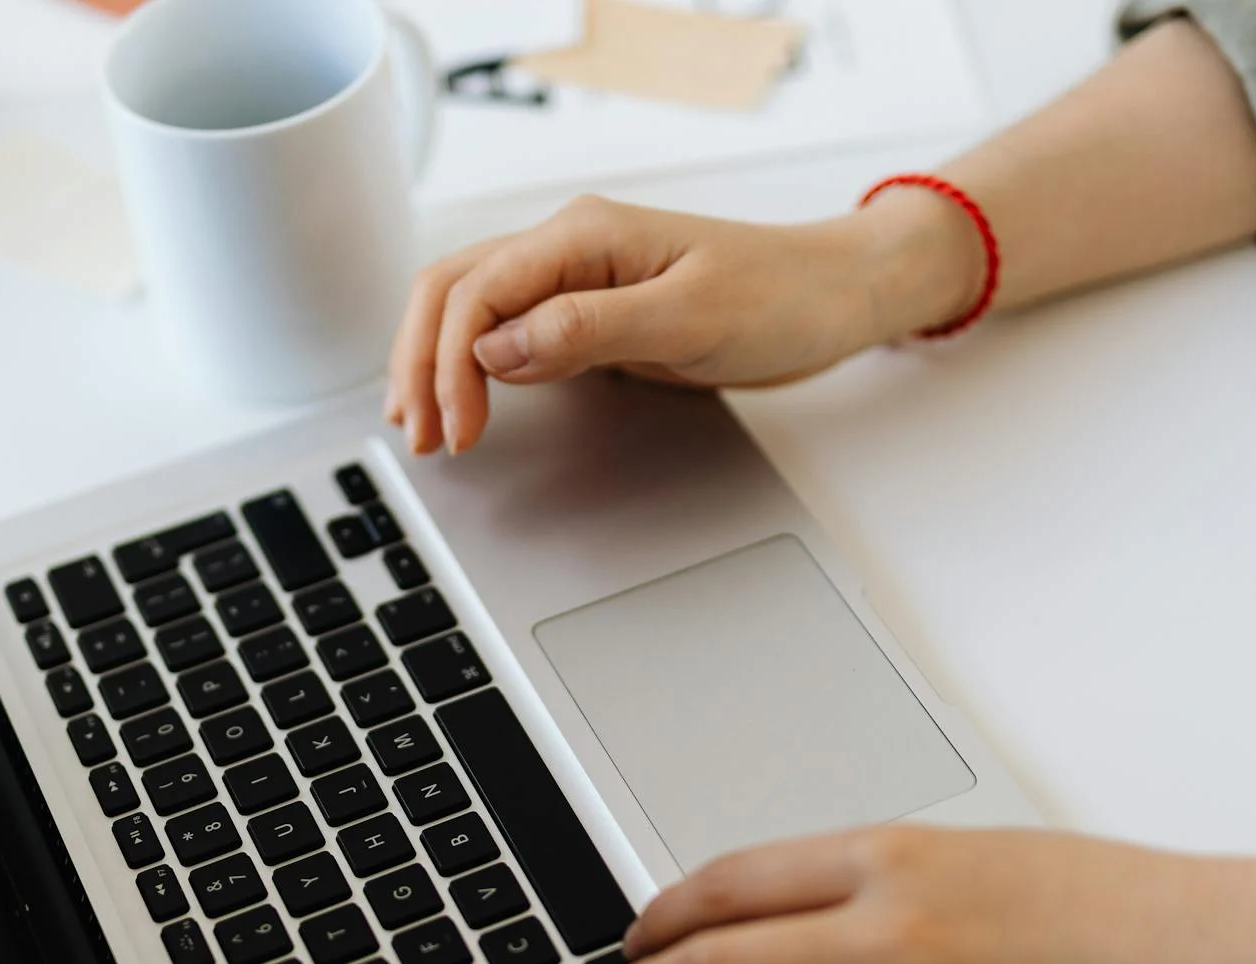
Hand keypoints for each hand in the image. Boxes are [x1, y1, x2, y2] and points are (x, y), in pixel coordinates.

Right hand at [385, 191, 982, 455]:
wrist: (837, 296)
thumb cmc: (780, 296)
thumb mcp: (687, 317)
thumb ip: (588, 330)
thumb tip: (499, 349)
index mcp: (584, 235)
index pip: (477, 291)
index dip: (449, 363)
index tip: (458, 428)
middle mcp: (570, 248)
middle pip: (454, 291)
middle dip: (421, 363)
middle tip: (419, 437)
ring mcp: (577, 278)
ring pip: (471, 308)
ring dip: (435, 362)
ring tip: (424, 426)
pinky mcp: (593, 312)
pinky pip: (509, 328)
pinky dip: (472, 364)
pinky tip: (463, 399)